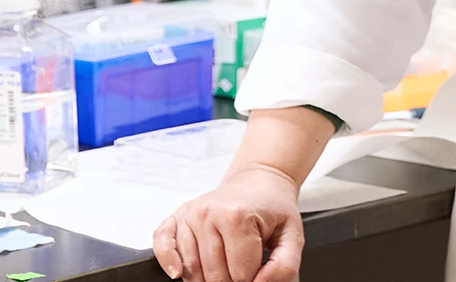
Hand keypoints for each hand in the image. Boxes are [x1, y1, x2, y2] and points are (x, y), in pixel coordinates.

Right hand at [153, 164, 303, 281]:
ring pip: (191, 269)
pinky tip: (177, 273)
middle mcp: (209, 213)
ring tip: (225, 266)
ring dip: (206, 278)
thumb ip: (284, 265)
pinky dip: (167, 262)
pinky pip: (162, 245)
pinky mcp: (176, 217)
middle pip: (214, 274)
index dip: (253, 279)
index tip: (259, 269)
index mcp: (238, 216)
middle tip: (244, 268)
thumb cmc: (273, 209)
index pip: (240, 273)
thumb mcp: (293, 234)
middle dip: (231, 281)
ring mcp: (190, 215)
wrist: (258, 182)